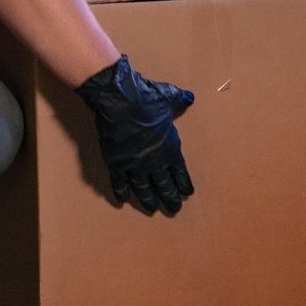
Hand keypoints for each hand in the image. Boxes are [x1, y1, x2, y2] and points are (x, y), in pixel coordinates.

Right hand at [75, 56, 195, 216]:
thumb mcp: (169, 97)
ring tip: (152, 208)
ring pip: (142, 189)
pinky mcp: (116, 163)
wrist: (120, 99)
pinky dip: (121, 191)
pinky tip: (122, 200)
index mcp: (170, 149)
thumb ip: (180, 100)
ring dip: (147, 200)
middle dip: (169, 198)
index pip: (180, 173)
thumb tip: (190, 97)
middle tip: (174, 208)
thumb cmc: (147, 99)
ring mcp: (134, 165)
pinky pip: (119, 182)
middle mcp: (154, 162)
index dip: (183, 184)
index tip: (187, 193)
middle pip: (164, 186)